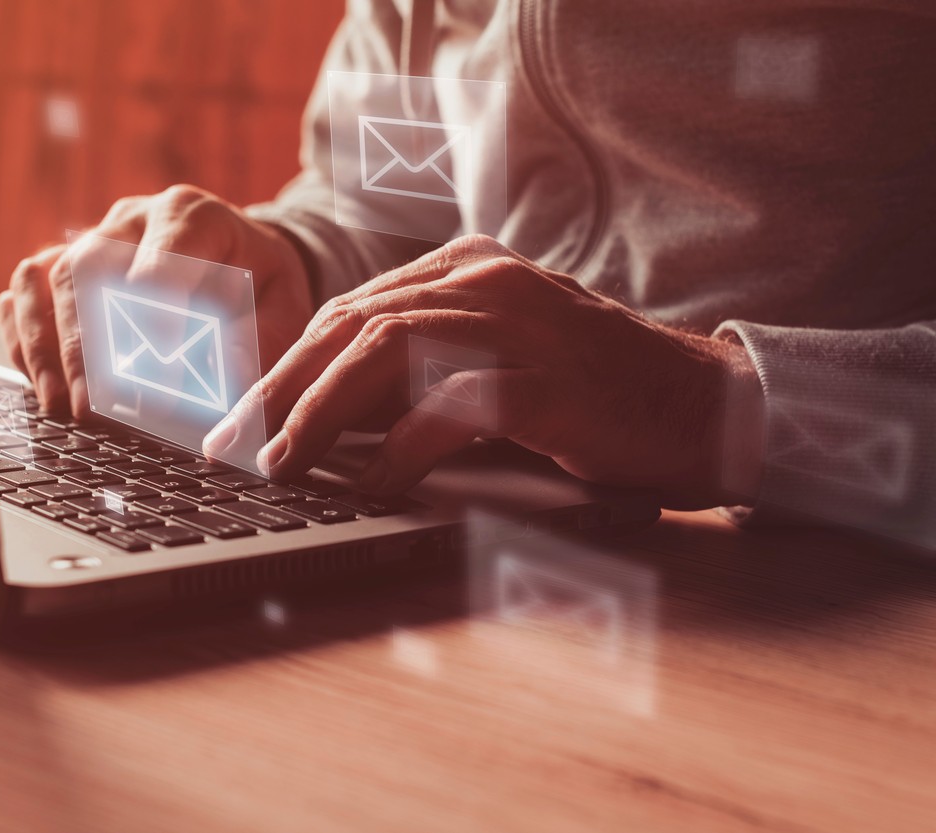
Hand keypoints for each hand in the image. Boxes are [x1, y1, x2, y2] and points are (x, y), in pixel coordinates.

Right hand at [0, 185, 314, 416]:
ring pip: (50, 276)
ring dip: (49, 344)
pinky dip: (24, 332)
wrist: (240, 254)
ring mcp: (92, 235)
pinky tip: (39, 378)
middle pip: (91, 268)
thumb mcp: (282, 304)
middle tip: (96, 406)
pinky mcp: (64, 260)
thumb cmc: (260, 282)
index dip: (154, 323)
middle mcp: (133, 218)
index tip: (158, 380)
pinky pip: (26, 287)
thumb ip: (260, 340)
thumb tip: (230, 381)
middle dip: (90, 344)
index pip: (161, 264)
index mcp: (191, 215)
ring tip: (60, 403)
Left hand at [206, 235, 762, 508]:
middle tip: (231, 444)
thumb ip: (421, 371)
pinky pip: (451, 409)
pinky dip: (401, 450)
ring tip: (279, 466)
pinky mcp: (547, 378)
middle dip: (281, 389)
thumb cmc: (592, 392)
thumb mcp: (495, 360)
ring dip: (321, 415)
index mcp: (468, 269)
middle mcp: (484, 281)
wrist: (704, 403)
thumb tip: (329, 419)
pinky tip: (370, 486)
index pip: (351, 309)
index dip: (288, 364)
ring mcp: (517, 324)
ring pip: (387, 355)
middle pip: (353, 326)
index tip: (241, 414)